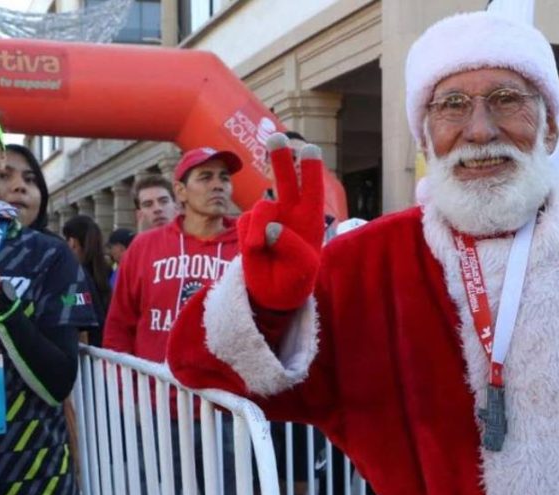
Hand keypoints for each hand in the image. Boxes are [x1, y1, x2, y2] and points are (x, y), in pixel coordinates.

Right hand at [238, 134, 326, 309]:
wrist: (274, 293)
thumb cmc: (297, 279)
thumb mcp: (303, 267)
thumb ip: (290, 245)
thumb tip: (270, 227)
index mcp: (311, 219)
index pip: (312, 190)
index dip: (311, 170)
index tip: (310, 149)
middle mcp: (290, 213)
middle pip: (286, 180)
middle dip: (281, 159)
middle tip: (277, 137)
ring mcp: (269, 218)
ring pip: (261, 208)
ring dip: (259, 225)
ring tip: (260, 248)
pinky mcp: (250, 227)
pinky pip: (245, 223)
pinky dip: (249, 238)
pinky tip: (256, 252)